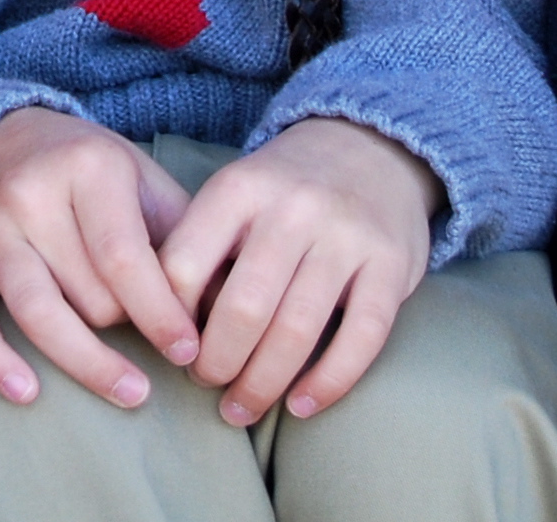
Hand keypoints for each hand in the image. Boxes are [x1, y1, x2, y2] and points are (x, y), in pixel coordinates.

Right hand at [0, 107, 199, 408]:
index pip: (124, 257)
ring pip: (37, 311)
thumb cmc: (89, 172)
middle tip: (153, 342)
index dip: (160, 312)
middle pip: (87, 292)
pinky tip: (26, 392)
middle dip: (127, 325)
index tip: (189, 351)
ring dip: (86, 361)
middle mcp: (31, 192)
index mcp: (87, 167)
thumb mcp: (142, 180)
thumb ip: (184, 236)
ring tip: (130, 393)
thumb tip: (229, 307)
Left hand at [160, 117, 439, 426]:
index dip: (169, 318)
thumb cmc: (285, 190)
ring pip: (297, 329)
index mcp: (240, 187)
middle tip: (205, 382)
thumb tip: (165, 325)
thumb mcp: (236, 192)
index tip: (170, 348)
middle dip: (216, 361)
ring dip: (262, 383)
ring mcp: (346, 236)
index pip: (186, 264)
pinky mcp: (391, 265)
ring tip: (241, 407)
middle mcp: (293, 208)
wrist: (372, 148)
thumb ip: (203, 244)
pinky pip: (360, 338)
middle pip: (243, 306)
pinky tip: (300, 405)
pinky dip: (327, 382)